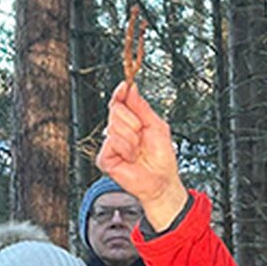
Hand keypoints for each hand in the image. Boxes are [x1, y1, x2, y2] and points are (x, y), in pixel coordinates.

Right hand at [97, 83, 189, 230]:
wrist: (162, 180)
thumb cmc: (161, 156)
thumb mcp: (156, 125)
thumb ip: (141, 106)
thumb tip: (130, 87)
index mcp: (129, 121)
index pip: (119, 101)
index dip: (120, 93)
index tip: (125, 85)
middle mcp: (117, 130)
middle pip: (116, 110)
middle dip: (134, 122)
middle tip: (142, 136)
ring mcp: (109, 144)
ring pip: (115, 126)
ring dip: (133, 139)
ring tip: (138, 150)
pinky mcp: (104, 158)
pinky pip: (111, 142)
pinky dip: (126, 149)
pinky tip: (131, 158)